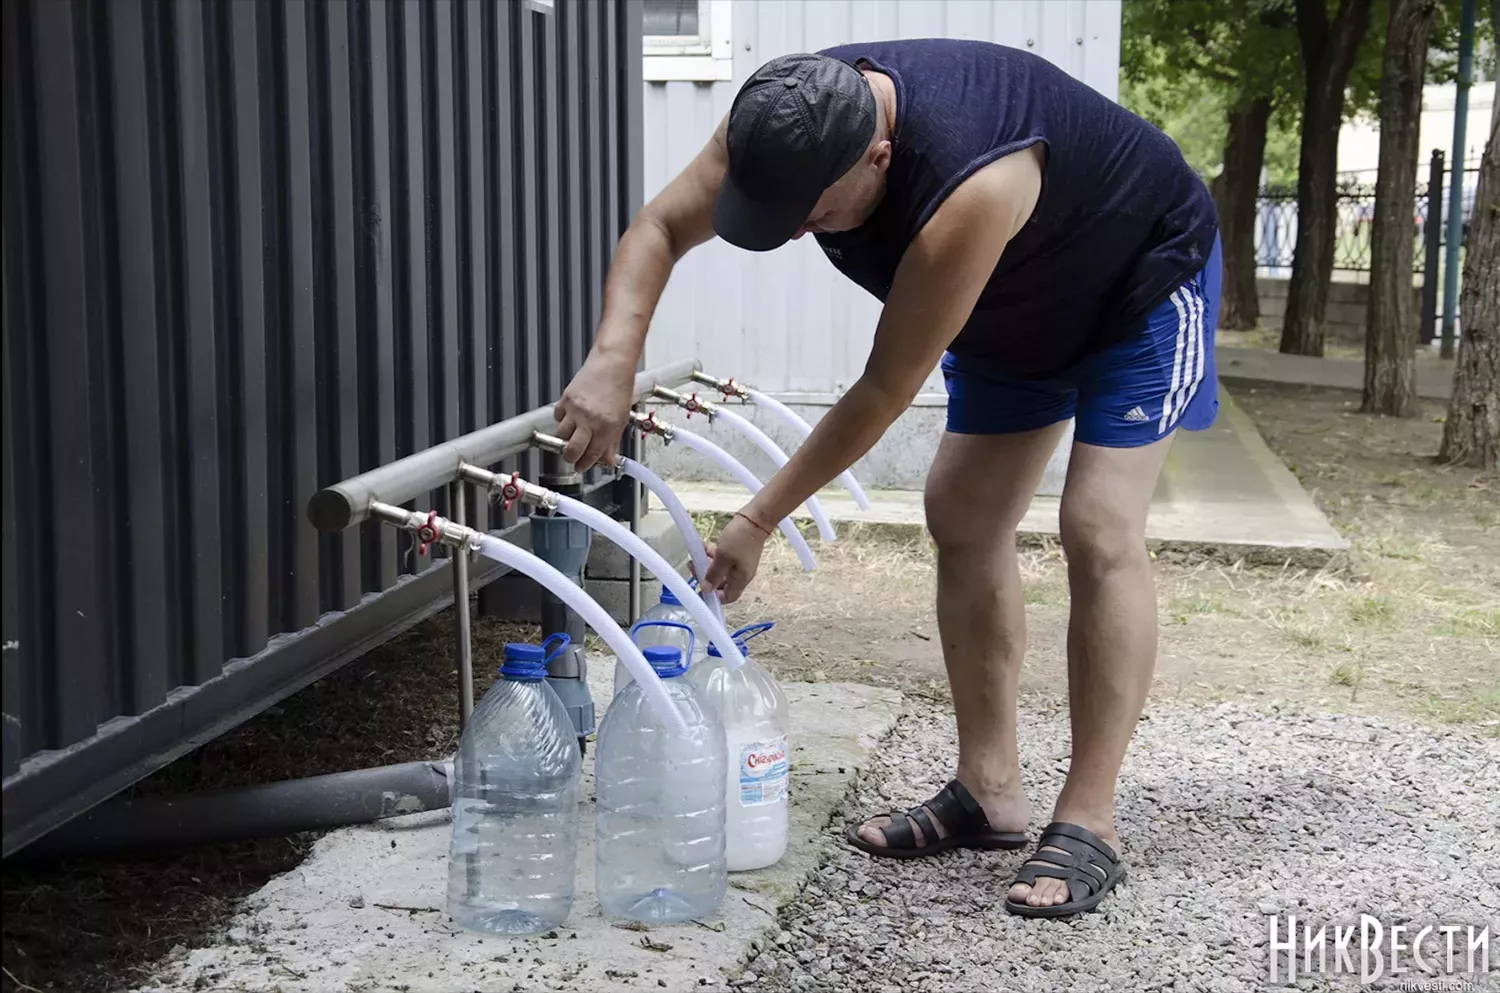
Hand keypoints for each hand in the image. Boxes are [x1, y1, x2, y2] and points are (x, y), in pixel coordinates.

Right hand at [554, 349, 635, 469]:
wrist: (612, 364)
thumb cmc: (620, 387)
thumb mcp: (622, 419)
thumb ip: (612, 442)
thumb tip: (607, 460)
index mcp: (606, 427)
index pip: (591, 455)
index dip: (585, 465)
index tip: (582, 467)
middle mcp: (589, 419)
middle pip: (572, 450)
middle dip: (571, 458)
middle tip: (573, 458)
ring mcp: (575, 409)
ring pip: (562, 435)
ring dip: (566, 438)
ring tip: (574, 434)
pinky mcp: (566, 399)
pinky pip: (557, 417)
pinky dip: (562, 421)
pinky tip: (571, 418)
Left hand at [701, 510, 771, 603]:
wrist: (756, 518)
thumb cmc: (741, 538)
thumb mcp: (723, 557)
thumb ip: (714, 574)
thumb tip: (706, 589)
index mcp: (740, 579)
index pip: (728, 596)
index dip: (714, 597)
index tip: (699, 590)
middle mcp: (741, 573)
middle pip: (721, 582)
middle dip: (706, 575)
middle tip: (693, 566)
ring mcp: (740, 562)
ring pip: (720, 568)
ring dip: (707, 563)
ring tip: (696, 554)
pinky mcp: (737, 552)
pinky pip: (722, 558)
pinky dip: (713, 554)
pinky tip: (704, 546)